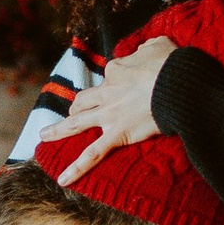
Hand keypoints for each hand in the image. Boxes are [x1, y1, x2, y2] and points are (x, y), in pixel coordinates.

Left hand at [55, 35, 174, 191]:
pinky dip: (77, 168)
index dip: (114, 82)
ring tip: (44, 135)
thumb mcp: (159, 45)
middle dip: (77, 105)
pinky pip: (93, 154)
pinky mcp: (117, 134)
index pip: (108, 76)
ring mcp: (109, 114)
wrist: (178, 86)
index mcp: (116, 70)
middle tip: (74, 110)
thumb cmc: (173, 65)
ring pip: (77, 122)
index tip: (125, 86)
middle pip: (85, 99)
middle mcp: (107, 91)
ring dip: (59, 129)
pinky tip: (64, 179)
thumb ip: (149, 47)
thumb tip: (148, 48)